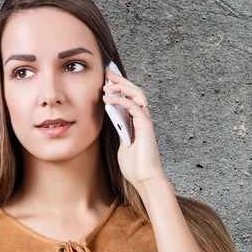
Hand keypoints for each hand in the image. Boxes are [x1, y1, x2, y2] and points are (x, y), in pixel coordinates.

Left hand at [102, 68, 167, 189]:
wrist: (144, 179)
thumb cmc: (133, 166)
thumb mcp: (120, 144)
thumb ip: (118, 130)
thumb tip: (110, 118)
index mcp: (136, 122)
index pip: (130, 97)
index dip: (120, 86)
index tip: (107, 79)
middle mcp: (143, 118)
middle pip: (135, 91)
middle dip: (121, 80)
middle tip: (108, 72)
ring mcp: (145, 121)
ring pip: (137, 94)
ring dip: (122, 87)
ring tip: (106, 85)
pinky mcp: (145, 126)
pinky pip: (134, 106)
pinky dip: (121, 100)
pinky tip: (108, 99)